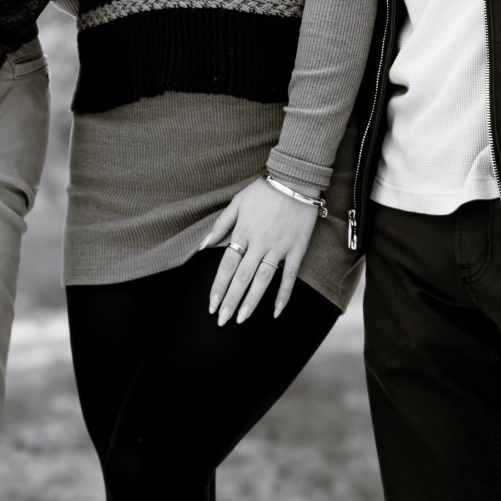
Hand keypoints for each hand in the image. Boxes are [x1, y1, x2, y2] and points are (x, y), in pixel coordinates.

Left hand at [200, 177, 315, 322]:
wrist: (296, 180)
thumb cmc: (264, 191)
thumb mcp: (237, 202)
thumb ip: (220, 225)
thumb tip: (203, 246)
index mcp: (243, 232)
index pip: (227, 265)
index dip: (219, 286)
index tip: (211, 305)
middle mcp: (259, 243)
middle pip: (242, 277)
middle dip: (230, 300)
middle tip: (221, 320)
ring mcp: (279, 247)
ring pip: (263, 280)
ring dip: (252, 302)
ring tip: (241, 319)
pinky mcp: (297, 249)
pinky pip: (290, 276)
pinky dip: (283, 295)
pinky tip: (276, 311)